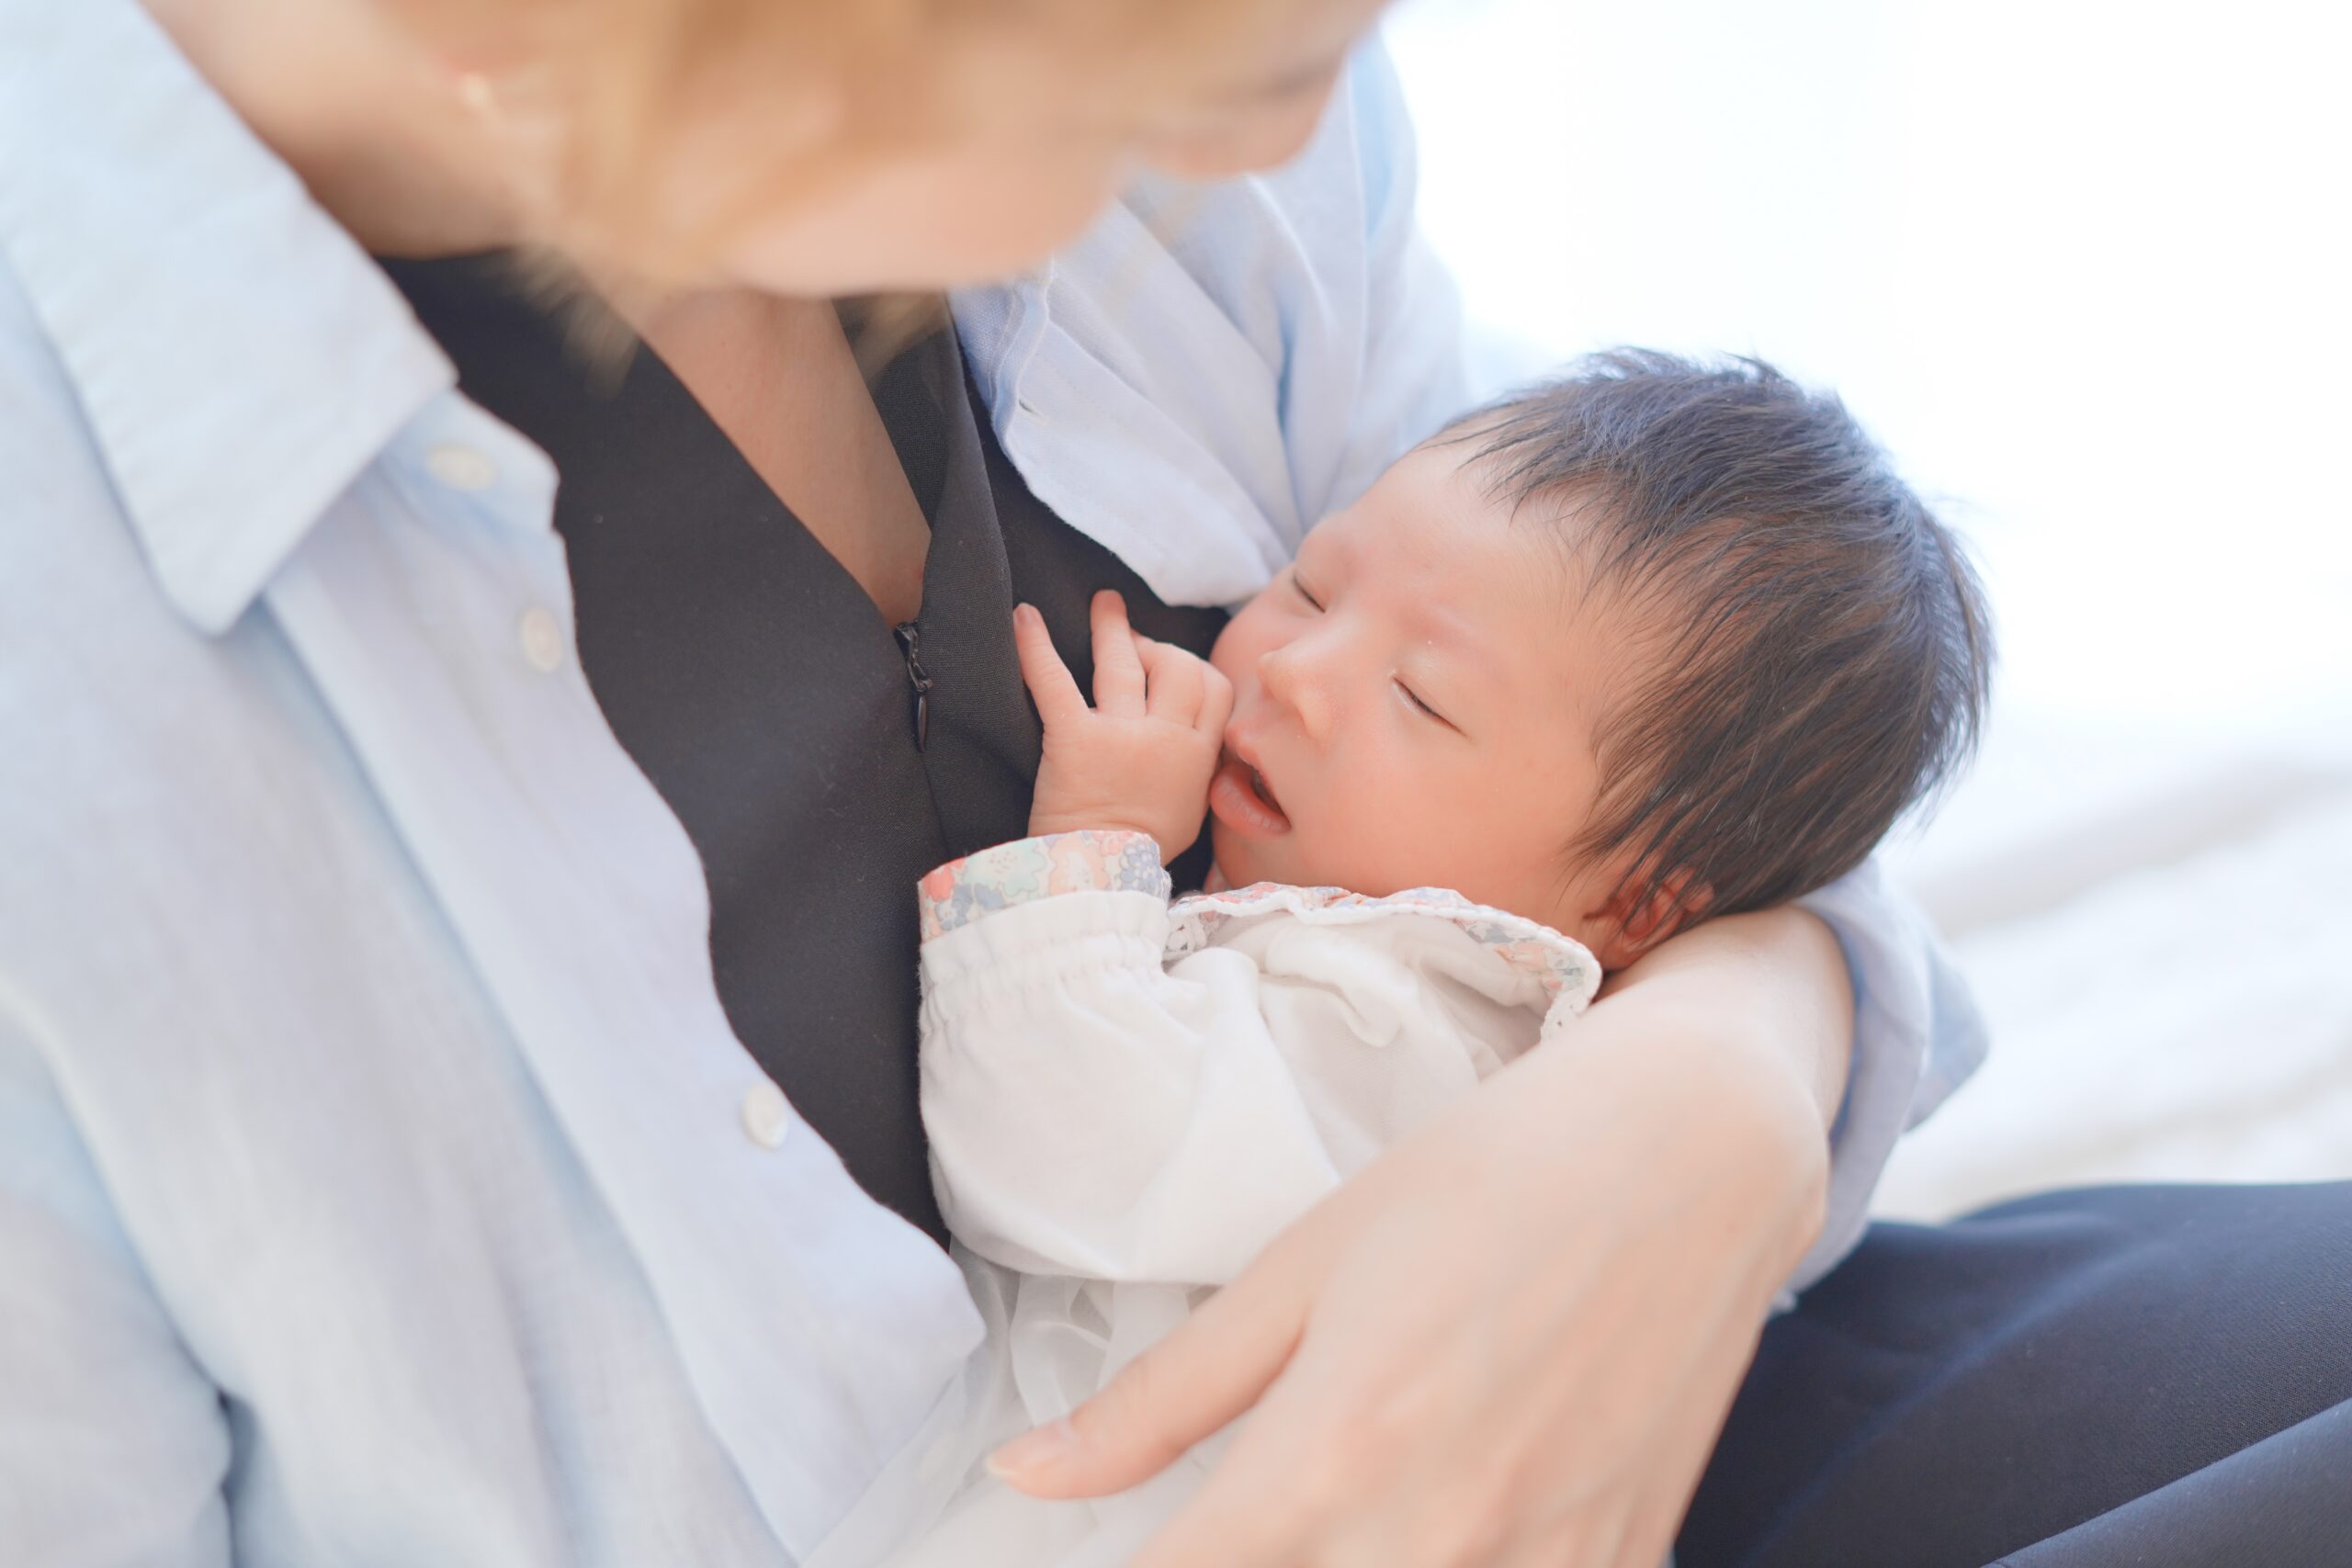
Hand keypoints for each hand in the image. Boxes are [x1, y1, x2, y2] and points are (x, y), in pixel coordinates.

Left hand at [989, 909, 1852, 1567]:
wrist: (1695, 1151)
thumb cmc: (1486, 1180)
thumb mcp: (1303, 1266)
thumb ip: (1163, 1396)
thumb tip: (1023, 1471)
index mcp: (1333, 1453)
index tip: (1097, 1556)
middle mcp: (1436, 1534)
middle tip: (1242, 1519)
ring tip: (1329, 1517)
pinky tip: (1432, 1520)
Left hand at [1017, 591, 1233, 862]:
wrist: (1098, 881)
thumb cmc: (1139, 855)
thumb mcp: (1191, 817)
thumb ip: (1197, 775)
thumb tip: (1200, 756)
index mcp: (1196, 757)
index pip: (1212, 687)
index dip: (1192, 668)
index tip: (1170, 668)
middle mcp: (1164, 738)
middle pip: (1175, 665)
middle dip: (1155, 647)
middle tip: (1133, 645)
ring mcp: (1120, 735)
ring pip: (1124, 662)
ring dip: (1113, 626)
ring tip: (1104, 602)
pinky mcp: (1073, 738)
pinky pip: (1054, 680)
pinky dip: (1036, 645)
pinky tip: (1024, 616)